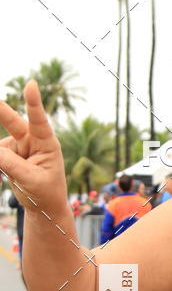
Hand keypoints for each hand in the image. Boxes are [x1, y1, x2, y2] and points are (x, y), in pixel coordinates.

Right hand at [0, 79, 68, 218]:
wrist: (44, 205)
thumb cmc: (46, 192)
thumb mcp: (31, 180)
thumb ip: (10, 164)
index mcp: (47, 144)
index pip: (39, 121)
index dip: (34, 102)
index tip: (32, 85)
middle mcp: (32, 140)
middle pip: (12, 122)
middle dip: (0, 110)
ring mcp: (18, 145)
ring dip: (1, 161)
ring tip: (12, 176)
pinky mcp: (7, 153)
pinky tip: (2, 177)